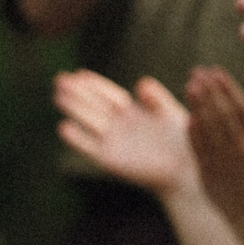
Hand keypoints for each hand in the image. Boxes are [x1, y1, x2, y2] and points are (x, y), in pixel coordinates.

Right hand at [54, 69, 195, 195]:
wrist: (186, 171)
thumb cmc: (184, 141)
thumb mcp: (172, 114)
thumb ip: (157, 99)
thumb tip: (140, 82)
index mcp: (132, 111)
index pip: (108, 94)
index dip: (94, 84)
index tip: (79, 73)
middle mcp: (117, 125)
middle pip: (92, 105)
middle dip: (76, 92)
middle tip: (59, 78)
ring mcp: (111, 141)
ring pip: (87, 121)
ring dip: (73, 108)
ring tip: (58, 95)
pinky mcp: (109, 159)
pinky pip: (89, 147)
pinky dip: (76, 138)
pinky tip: (64, 127)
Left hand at [182, 68, 243, 215]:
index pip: (240, 108)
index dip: (228, 88)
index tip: (216, 70)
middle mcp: (239, 148)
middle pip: (222, 114)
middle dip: (209, 91)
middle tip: (198, 71)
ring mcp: (222, 160)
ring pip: (209, 128)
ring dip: (198, 105)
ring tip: (190, 85)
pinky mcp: (207, 171)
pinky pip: (198, 148)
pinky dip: (193, 132)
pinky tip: (188, 114)